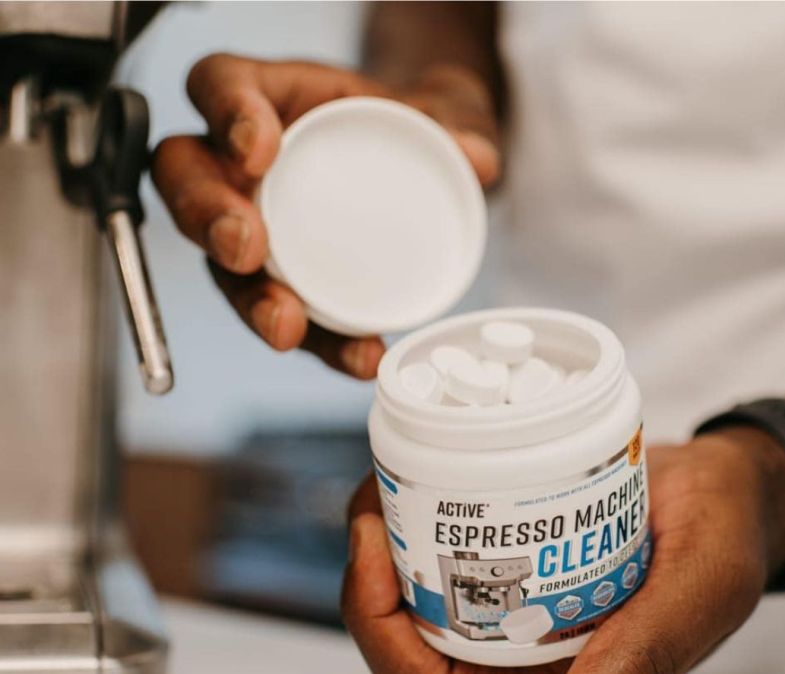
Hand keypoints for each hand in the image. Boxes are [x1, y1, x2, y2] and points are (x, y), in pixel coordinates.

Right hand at [152, 54, 499, 374]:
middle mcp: (241, 164)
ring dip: (248, 299)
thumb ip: (459, 123)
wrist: (425, 168)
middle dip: (209, 217)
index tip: (258, 150)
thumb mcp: (442, 112)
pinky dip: (319, 344)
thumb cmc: (413, 123)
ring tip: (287, 326)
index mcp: (268, 98)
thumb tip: (478, 159)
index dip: (225, 114)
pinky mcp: (280, 284)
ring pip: (219, 263)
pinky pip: (283, 315)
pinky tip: (358, 356)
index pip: (218, 85)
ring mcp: (253, 226)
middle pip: (187, 179)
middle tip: (248, 250)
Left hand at [342, 428, 784, 673]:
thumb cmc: (725, 538)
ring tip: (392, 475)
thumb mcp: (697, 590)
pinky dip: (420, 520)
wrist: (728, 488)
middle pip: (405, 643)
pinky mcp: (518, 567)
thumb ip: (644, 662)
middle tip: (378, 494)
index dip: (379, 631)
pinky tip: (424, 472)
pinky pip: (446, 558)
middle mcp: (523, 656)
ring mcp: (517, 610)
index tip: (372, 542)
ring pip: (417, 598)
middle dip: (370, 578)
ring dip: (389, 545)